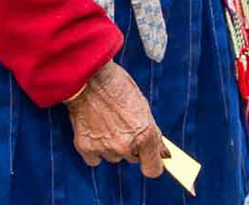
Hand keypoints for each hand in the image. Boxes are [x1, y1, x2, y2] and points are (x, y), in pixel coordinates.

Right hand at [65, 60, 167, 178]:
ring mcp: (105, 148)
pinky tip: (95, 130)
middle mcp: (126, 146)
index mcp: (145, 135)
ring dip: (112, 147)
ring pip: (114, 157)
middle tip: (123, 126)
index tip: (151, 159)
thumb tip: (162, 151)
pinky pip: (95, 159)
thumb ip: (151, 132)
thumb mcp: (143, 107)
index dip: (152, 163)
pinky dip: (95, 149)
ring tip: (107, 123)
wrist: (90, 78)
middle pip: (133, 159)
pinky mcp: (86, 148)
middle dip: (131, 147)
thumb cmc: (118, 86)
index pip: (153, 169)